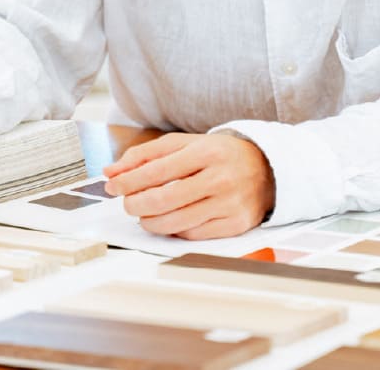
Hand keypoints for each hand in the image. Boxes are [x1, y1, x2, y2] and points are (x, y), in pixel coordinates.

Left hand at [103, 132, 274, 239]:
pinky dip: (173, 230)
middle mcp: (219, 178)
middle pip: (163, 199)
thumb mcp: (186, 144)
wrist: (267, 168)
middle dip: (135, 203)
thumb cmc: (219, 155)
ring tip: (143, 213)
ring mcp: (228, 204)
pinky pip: (192, 235)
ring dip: (149, 221)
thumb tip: (112, 172)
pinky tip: (168, 220)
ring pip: (175, 222)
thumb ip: (147, 155)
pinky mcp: (234, 225)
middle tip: (126, 202)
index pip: (157, 170)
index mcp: (206, 151)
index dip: (129, 180)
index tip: (113, 185)